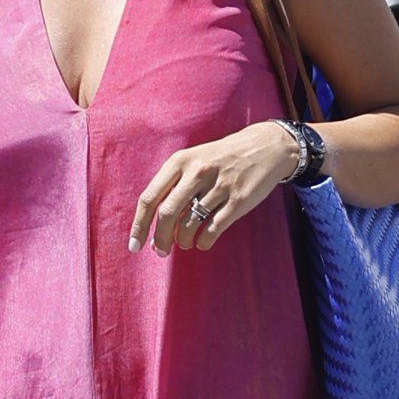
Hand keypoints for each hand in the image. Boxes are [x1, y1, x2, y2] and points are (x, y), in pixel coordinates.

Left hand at [130, 122, 299, 255]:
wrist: (264, 148)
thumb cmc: (221, 160)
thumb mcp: (193, 162)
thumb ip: (174, 191)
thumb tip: (155, 232)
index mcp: (180, 161)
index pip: (149, 197)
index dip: (139, 225)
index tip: (134, 246)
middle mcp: (197, 172)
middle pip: (167, 214)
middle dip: (161, 239)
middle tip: (161, 251)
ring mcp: (219, 186)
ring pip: (189, 225)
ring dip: (183, 241)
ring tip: (186, 243)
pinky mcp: (238, 201)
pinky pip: (213, 230)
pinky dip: (203, 242)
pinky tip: (202, 242)